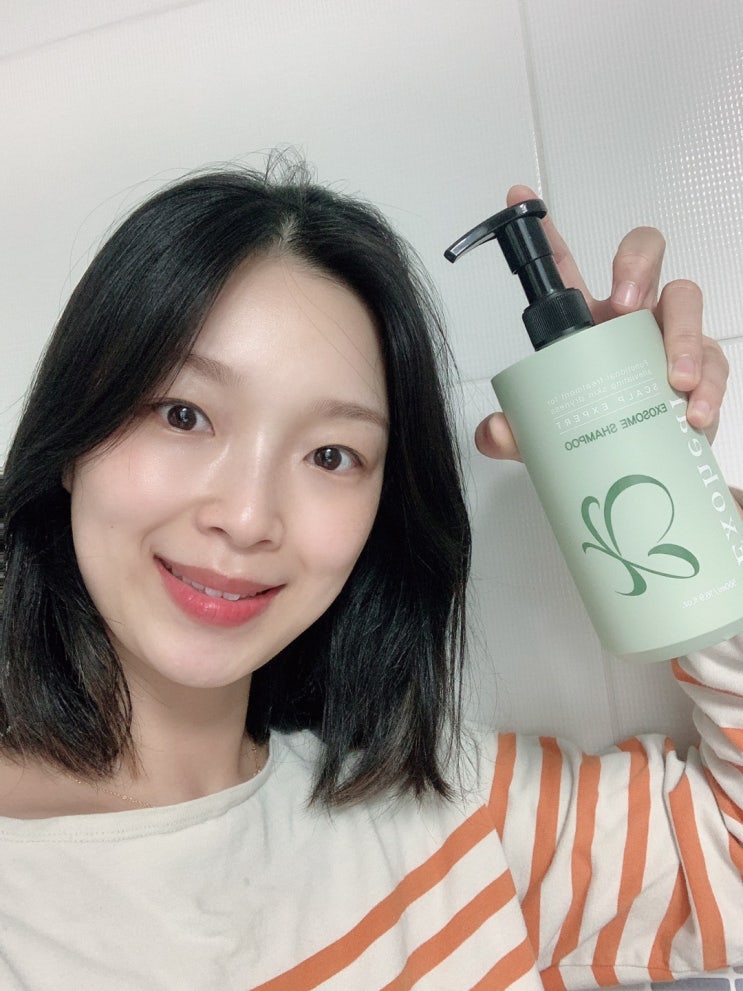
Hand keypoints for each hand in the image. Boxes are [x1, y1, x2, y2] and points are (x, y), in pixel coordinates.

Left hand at [475, 185, 728, 461]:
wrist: (638, 466)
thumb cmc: (596, 431)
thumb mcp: (546, 436)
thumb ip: (517, 434)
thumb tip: (498, 431)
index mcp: (587, 322)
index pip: (565, 267)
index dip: (545, 233)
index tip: (520, 200)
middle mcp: (631, 318)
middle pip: (645, 255)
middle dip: (637, 265)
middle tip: (625, 304)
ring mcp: (669, 338)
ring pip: (688, 300)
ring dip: (683, 334)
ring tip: (671, 379)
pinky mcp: (702, 370)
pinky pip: (714, 361)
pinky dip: (708, 387)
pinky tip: (693, 411)